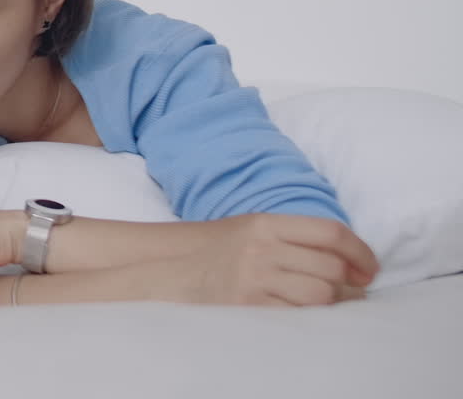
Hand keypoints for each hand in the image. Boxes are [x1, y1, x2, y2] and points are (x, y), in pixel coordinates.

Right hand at [163, 213, 378, 305]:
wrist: (171, 272)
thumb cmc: (218, 253)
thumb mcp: (252, 230)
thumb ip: (295, 238)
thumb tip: (348, 263)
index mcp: (265, 223)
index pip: (330, 232)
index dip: (360, 252)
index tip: (370, 269)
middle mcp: (261, 247)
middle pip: (330, 266)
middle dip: (349, 284)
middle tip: (352, 293)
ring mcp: (253, 277)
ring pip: (321, 294)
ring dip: (333, 304)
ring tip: (329, 306)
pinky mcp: (247, 305)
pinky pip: (297, 315)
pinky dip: (311, 318)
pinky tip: (307, 316)